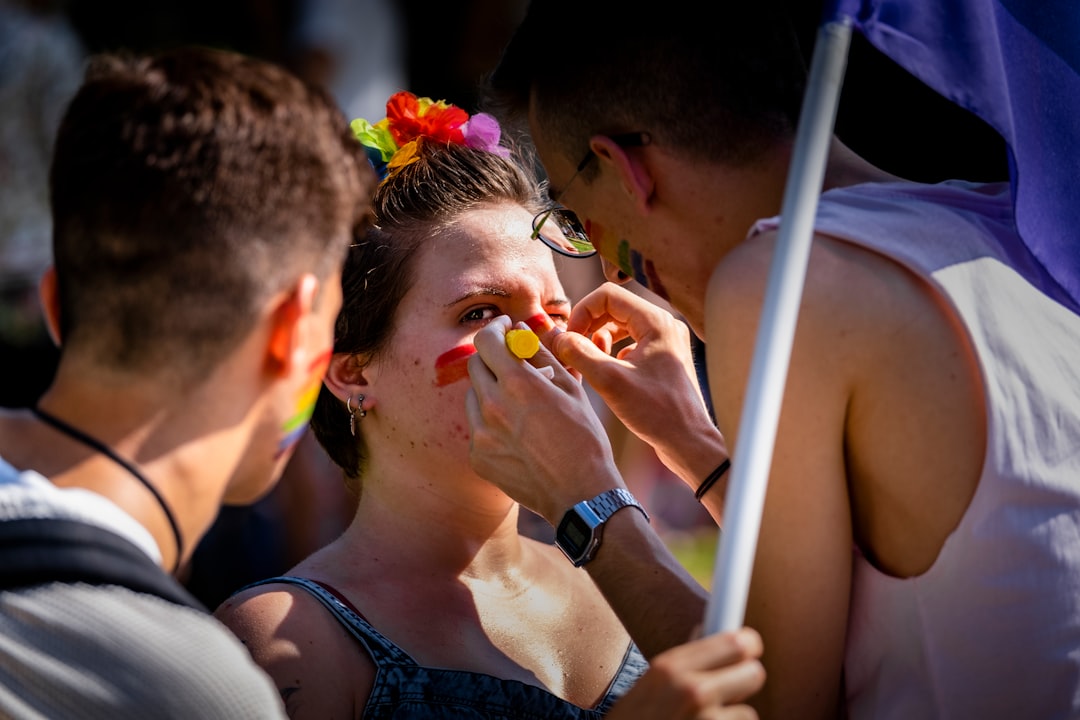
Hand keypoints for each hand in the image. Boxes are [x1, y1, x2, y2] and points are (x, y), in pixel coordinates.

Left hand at [465, 316, 624, 521]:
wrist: (580, 494)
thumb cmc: (584, 438)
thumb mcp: (571, 388)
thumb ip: (541, 355)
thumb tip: (521, 332)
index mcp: (518, 384)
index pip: (487, 340)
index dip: (496, 329)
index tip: (506, 329)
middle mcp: (492, 406)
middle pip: (475, 364)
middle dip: (492, 357)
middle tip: (512, 362)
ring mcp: (481, 434)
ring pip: (473, 395)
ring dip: (489, 388)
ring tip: (517, 402)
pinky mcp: (477, 456)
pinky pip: (476, 426)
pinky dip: (490, 420)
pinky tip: (515, 430)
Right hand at [552, 283, 727, 485]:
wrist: (689, 441)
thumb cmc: (657, 412)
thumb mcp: (609, 381)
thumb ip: (578, 353)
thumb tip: (555, 336)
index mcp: (656, 322)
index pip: (608, 295)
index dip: (582, 312)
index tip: (569, 337)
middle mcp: (664, 326)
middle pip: (614, 309)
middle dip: (588, 326)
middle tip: (572, 349)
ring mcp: (665, 342)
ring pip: (621, 327)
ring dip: (598, 339)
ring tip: (588, 362)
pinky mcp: (663, 359)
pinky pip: (630, 344)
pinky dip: (612, 354)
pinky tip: (607, 374)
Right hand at [607, 628, 764, 719]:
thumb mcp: (651, 685)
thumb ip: (684, 662)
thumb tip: (710, 631)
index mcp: (671, 667)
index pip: (737, 643)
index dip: (747, 647)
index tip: (747, 653)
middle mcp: (692, 691)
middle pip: (754, 673)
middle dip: (744, 682)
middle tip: (728, 691)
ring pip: (748, 713)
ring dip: (731, 719)